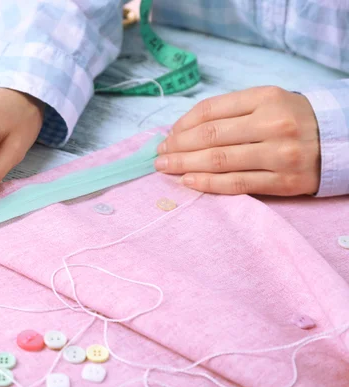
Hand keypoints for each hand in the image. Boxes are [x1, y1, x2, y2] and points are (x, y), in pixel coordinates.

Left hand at [154, 86, 320, 195]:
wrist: (340, 141)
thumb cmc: (293, 119)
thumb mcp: (268, 101)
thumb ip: (230, 111)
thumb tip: (182, 129)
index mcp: (266, 98)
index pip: (211, 110)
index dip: (182, 124)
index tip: (167, 135)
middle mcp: (273, 124)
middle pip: (211, 137)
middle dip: (177, 146)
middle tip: (159, 155)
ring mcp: (279, 155)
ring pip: (219, 161)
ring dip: (185, 165)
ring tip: (165, 168)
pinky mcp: (283, 182)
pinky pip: (237, 184)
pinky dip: (207, 183)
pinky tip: (188, 181)